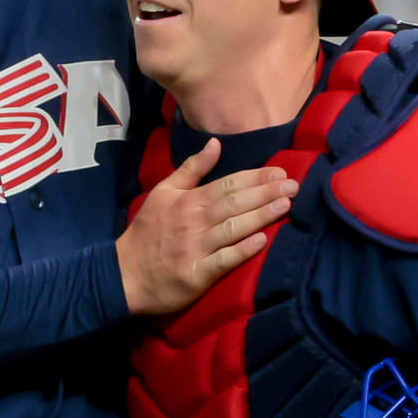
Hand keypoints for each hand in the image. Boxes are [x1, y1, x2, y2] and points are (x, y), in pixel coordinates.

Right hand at [116, 140, 296, 314]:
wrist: (124, 274)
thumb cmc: (148, 232)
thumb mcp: (163, 192)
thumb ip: (191, 168)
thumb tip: (215, 143)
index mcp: (188, 201)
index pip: (228, 184)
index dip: (255, 177)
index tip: (280, 171)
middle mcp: (194, 221)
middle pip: (235, 203)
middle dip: (266, 192)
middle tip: (293, 185)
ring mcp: (196, 248)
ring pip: (234, 228)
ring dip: (261, 216)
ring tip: (285, 206)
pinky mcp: (197, 275)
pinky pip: (224, 260)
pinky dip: (242, 250)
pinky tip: (263, 241)